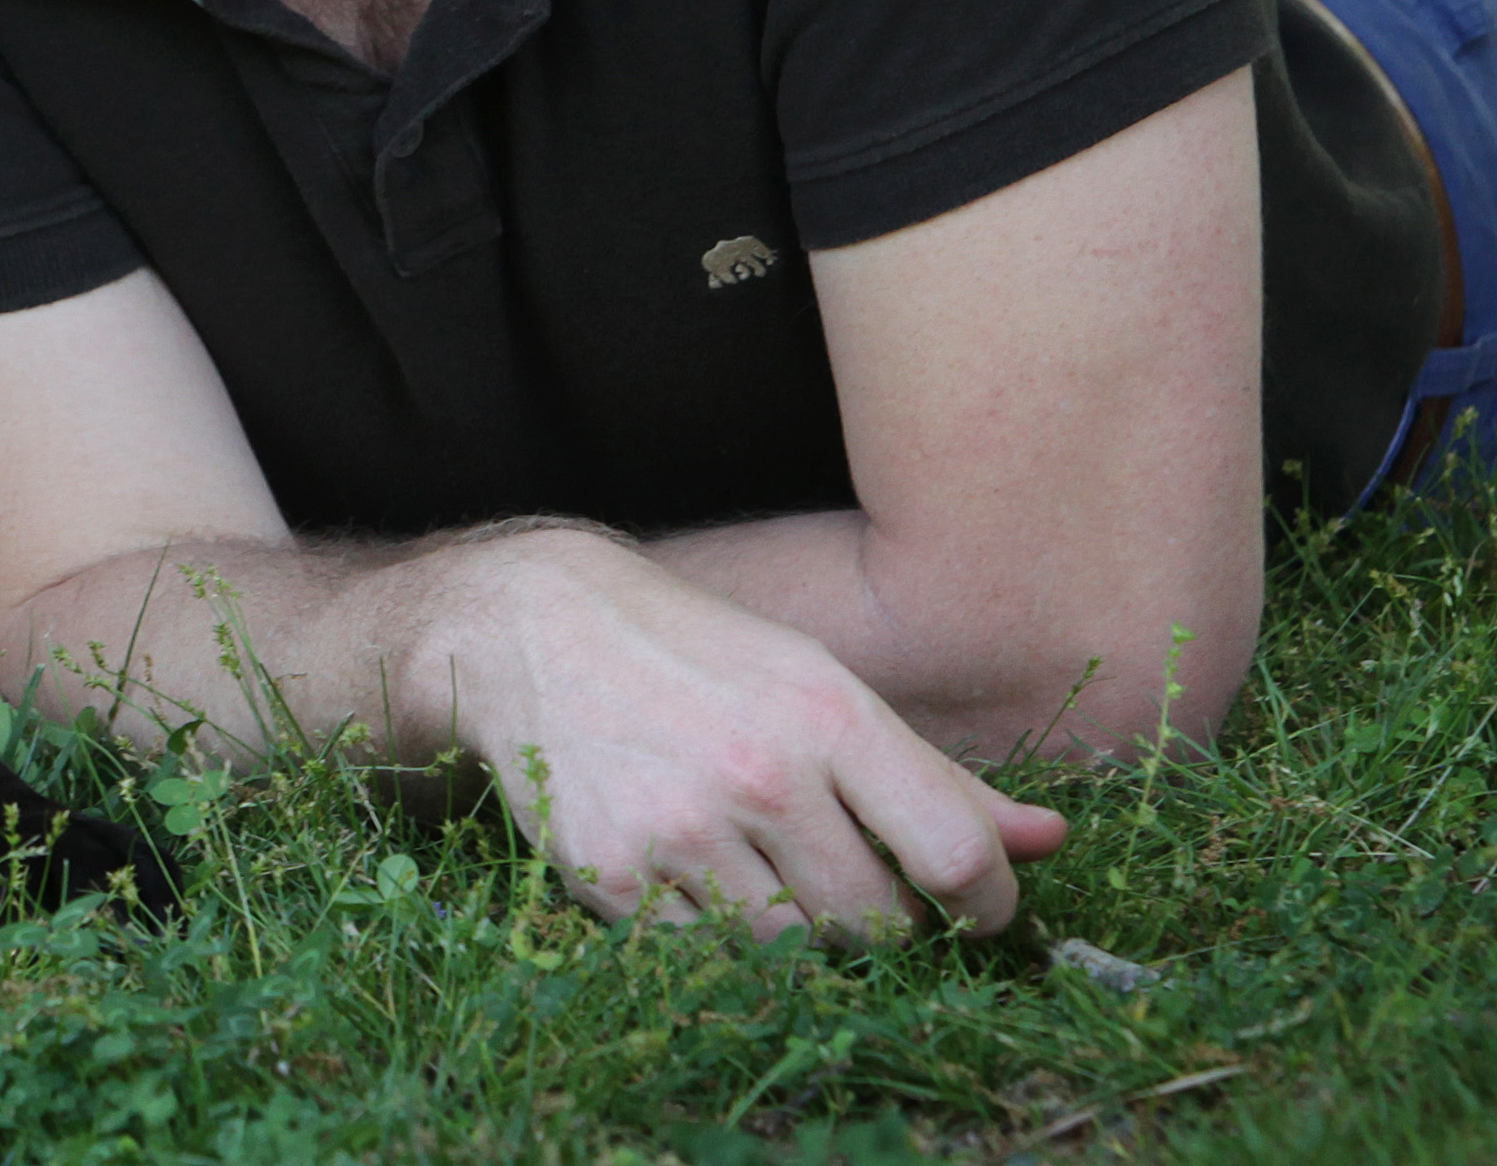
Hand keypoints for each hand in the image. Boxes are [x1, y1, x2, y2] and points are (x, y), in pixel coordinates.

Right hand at [430, 528, 1067, 944]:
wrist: (526, 622)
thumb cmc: (693, 650)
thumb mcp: (817, 680)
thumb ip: (932, 774)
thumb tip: (1050, 842)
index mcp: (827, 713)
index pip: (955, 857)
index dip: (988, 906)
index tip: (979, 910)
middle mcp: (759, 774)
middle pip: (879, 925)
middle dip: (882, 921)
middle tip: (851, 883)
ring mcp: (680, 829)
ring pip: (792, 953)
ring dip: (796, 933)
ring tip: (765, 872)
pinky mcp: (609, 873)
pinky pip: (702, 955)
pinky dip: (712, 933)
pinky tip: (693, 870)